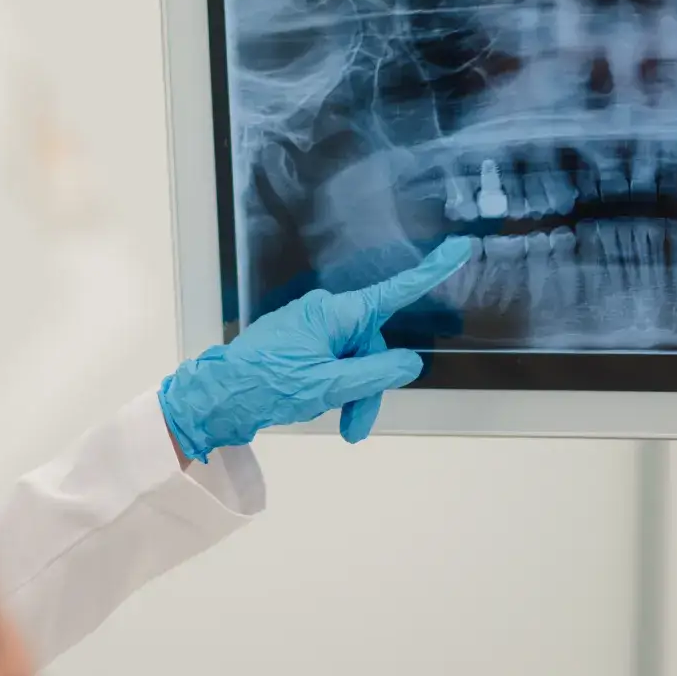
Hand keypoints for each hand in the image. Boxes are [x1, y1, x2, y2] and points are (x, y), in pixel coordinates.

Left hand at [158, 237, 475, 460]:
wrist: (217, 398)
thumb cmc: (268, 385)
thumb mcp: (329, 385)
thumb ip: (376, 373)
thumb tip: (411, 361)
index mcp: (336, 313)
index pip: (394, 292)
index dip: (430, 272)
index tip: (459, 247)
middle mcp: (326, 313)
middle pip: (373, 347)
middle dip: (370, 387)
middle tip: (354, 428)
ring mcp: (311, 328)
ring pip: (353, 361)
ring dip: (352, 395)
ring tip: (340, 428)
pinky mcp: (299, 344)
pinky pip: (333, 363)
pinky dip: (334, 389)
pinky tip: (319, 408)